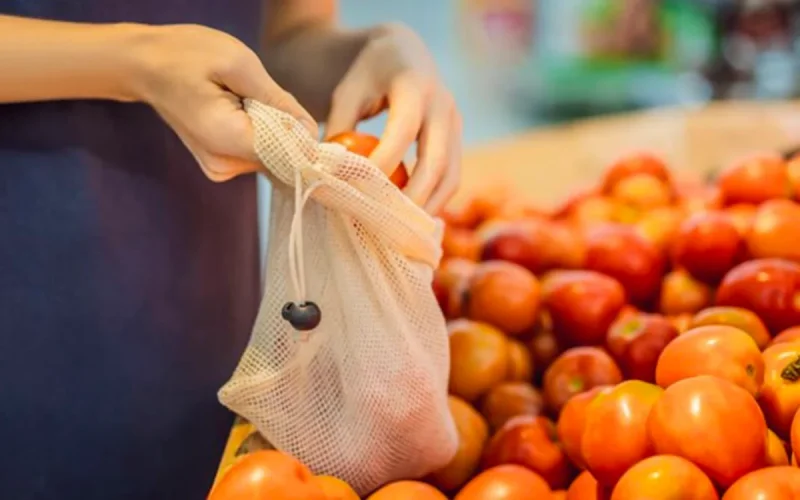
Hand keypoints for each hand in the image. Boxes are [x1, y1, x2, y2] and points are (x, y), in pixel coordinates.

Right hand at [131, 24, 317, 181]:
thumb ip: (278, 101)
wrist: (144, 65)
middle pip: (281, 156)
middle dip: (284, 126)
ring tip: (240, 99)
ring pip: (272, 154)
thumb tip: (311, 133)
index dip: (304, 138)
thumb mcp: (239, 64)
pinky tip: (237, 110)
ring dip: (270, 127)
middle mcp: (224, 166)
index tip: (298, 115)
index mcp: (227, 140)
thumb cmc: (187, 56)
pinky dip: (258, 131)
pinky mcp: (221, 165)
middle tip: (254, 93)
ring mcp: (220, 169)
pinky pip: (257, 151)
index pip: (288, 156)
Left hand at [321, 24, 460, 213]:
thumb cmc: (367, 76)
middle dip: (414, 195)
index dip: (384, 162)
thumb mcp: (346, 93)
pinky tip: (412, 216)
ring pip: (451, 174)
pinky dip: (435, 200)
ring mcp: (456, 123)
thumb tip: (328, 174)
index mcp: (413, 85)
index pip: (403, 131)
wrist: (403, 53)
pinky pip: (452, 176)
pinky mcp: (457, 139)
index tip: (360, 187)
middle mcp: (443, 104)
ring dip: (429, 205)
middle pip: (436, 159)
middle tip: (389, 222)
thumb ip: (339, 129)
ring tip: (403, 229)